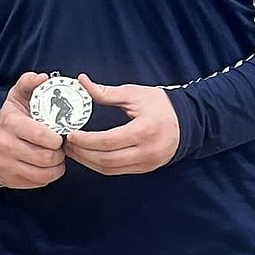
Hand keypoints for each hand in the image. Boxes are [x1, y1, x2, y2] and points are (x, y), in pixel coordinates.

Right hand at [0, 72, 65, 189]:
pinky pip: (41, 182)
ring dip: (57, 165)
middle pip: (47, 157)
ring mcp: (7, 166)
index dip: (57, 138)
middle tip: (59, 146)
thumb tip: (42, 77)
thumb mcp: (16, 97)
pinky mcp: (11, 181)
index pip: (42, 135)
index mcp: (10, 123)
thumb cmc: (9, 120)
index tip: (59, 134)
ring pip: (46, 172)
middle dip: (59, 152)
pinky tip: (45, 165)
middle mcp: (5, 146)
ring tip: (54, 156)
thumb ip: (29, 83)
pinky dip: (49, 174)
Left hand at [63, 74, 180, 175]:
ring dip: (88, 162)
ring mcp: (146, 163)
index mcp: (145, 130)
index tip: (71, 135)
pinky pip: (116, 172)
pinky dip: (99, 165)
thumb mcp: (134, 94)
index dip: (86, 141)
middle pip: (106, 160)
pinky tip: (88, 156)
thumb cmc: (161, 105)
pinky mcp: (144, 169)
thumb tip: (82, 82)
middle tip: (67, 144)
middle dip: (82, 153)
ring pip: (109, 169)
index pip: (108, 141)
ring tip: (74, 150)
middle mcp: (147, 151)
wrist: (187, 122)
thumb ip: (106, 92)